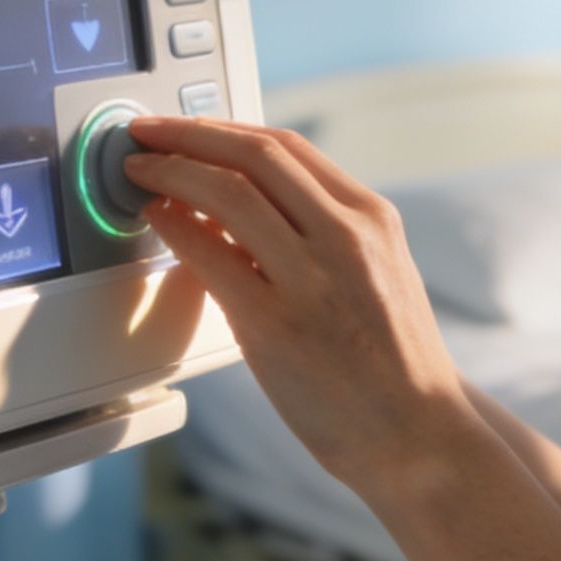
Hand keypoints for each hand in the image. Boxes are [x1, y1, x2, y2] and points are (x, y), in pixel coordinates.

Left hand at [122, 115, 474, 495]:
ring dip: (172, 172)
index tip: (189, 127)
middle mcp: (346, 236)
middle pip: (254, 154)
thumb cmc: (394, 362)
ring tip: (141, 172)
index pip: (289, 146)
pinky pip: (211, 257)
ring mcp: (311, 279)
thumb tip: (243, 206)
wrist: (419, 433)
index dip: (225, 128)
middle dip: (188, 134)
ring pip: (227, 193)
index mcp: (373, 217)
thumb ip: (325, 234)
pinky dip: (175, 228)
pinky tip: (157, 221)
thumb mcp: (378, 272)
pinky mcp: (276, 326)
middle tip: (147, 133)